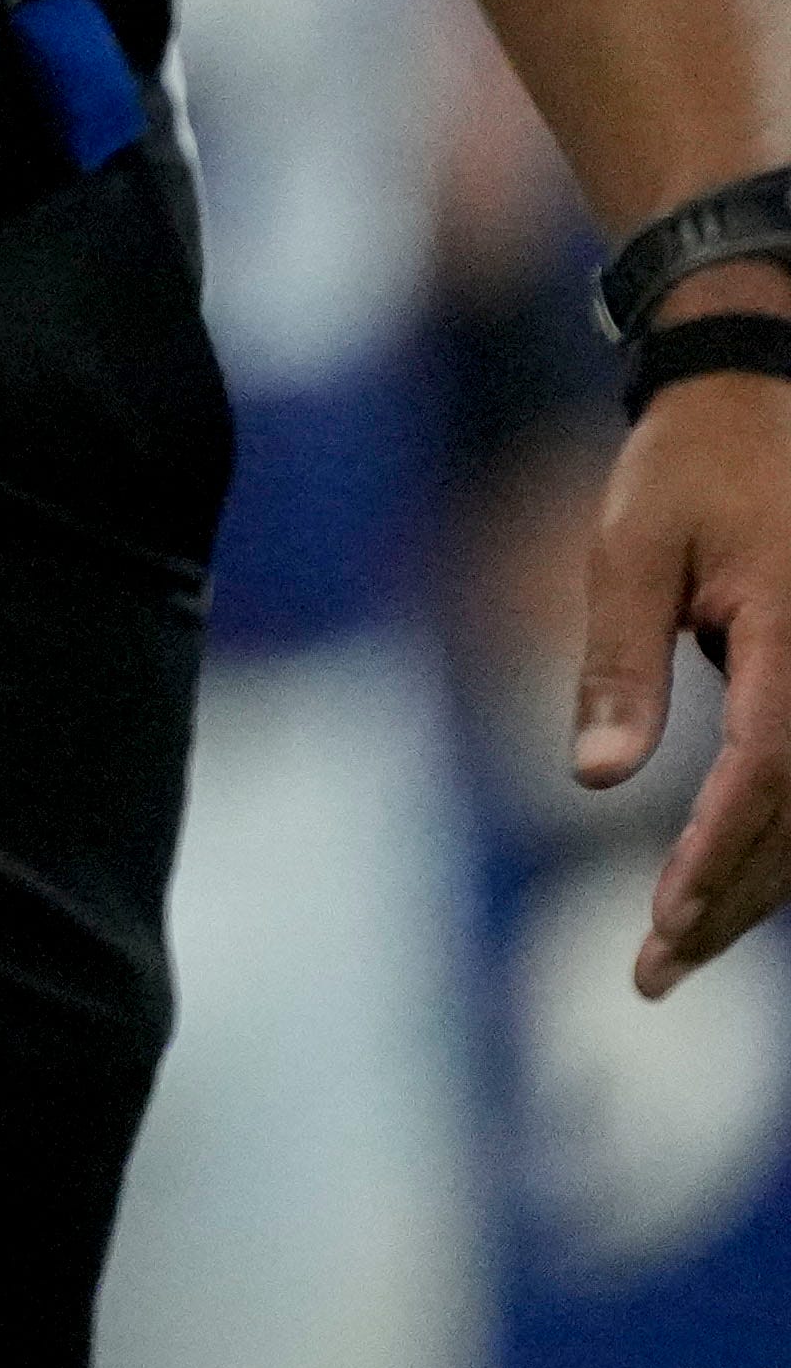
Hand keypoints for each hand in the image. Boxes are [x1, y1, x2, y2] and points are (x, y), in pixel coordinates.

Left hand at [575, 301, 790, 995]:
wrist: (757, 394)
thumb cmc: (686, 466)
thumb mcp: (627, 546)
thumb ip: (618, 660)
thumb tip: (595, 778)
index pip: (768, 771)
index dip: (718, 852)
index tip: (666, 921)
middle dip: (730, 899)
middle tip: (652, 973)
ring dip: (755, 886)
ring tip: (675, 953)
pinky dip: (776, 840)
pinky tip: (724, 890)